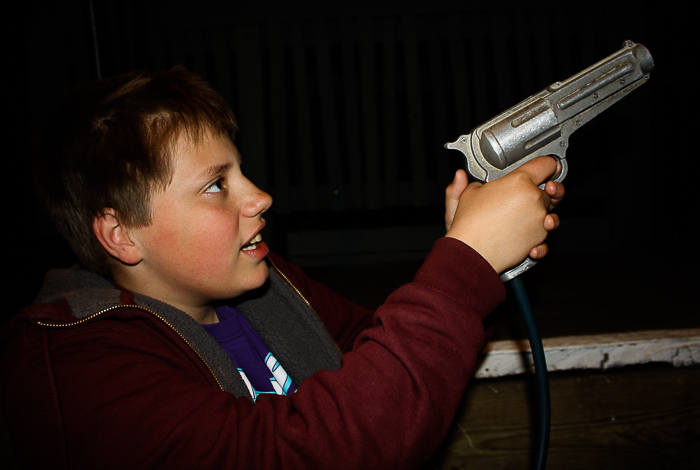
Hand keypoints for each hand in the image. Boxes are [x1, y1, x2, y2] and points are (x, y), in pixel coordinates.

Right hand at [444, 156, 563, 272]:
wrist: (471, 252)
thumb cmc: (469, 225)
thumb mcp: (465, 196)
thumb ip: (466, 183)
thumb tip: (461, 177)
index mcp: (519, 181)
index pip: (545, 165)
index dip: (547, 164)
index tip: (547, 166)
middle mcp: (534, 199)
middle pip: (549, 191)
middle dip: (540, 193)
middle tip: (526, 196)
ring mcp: (539, 220)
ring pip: (550, 213)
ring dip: (541, 215)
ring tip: (525, 217)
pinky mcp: (538, 238)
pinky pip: (545, 235)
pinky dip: (538, 237)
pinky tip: (527, 235)